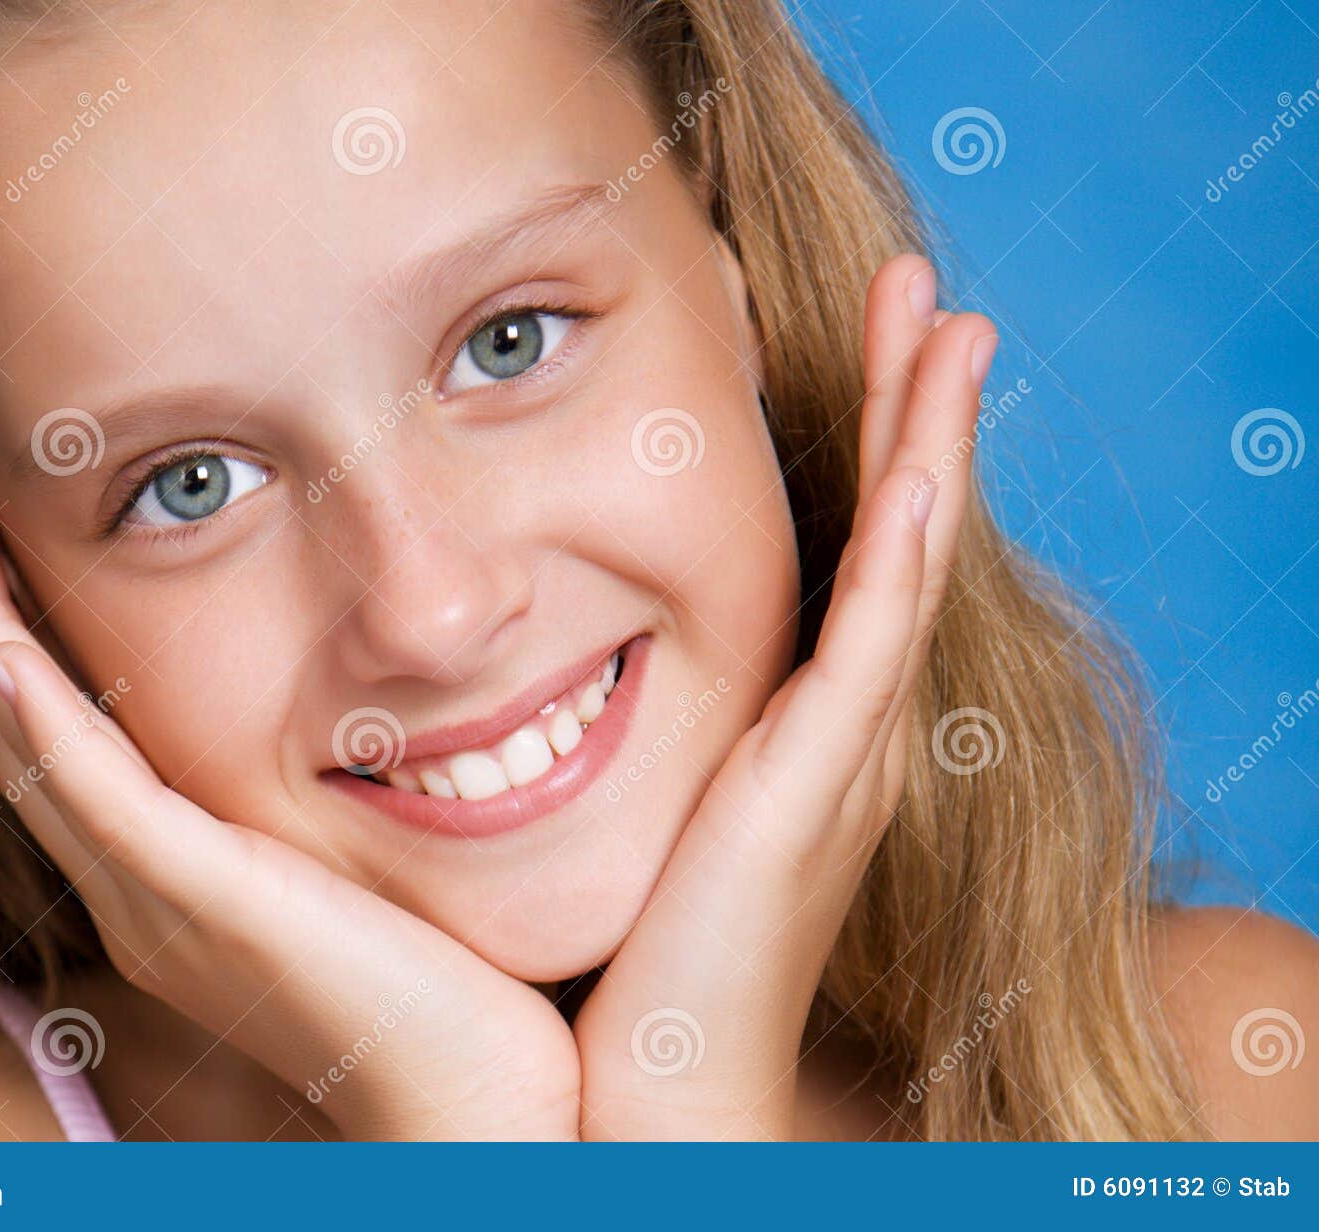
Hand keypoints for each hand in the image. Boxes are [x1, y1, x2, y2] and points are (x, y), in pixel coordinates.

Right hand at [0, 499, 579, 1140]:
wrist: (465, 1102)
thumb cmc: (429, 990)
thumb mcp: (339, 882)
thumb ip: (297, 822)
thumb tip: (327, 745)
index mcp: (166, 890)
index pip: (64, 753)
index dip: (11, 653)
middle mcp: (138, 898)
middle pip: (20, 741)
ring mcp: (163, 906)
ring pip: (37, 755)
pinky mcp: (211, 906)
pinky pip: (108, 805)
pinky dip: (49, 724)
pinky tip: (3, 653)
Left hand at [572, 254, 993, 1138]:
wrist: (659, 1086)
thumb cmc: (642, 956)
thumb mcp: (652, 805)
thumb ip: (642, 726)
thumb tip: (561, 659)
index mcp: (811, 725)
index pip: (864, 554)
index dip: (883, 445)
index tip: (881, 345)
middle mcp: (852, 727)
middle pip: (907, 533)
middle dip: (923, 409)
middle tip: (934, 295)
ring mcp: (848, 754)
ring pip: (910, 564)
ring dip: (931, 439)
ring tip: (950, 325)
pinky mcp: (817, 788)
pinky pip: (870, 650)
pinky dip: (902, 557)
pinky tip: (917, 471)